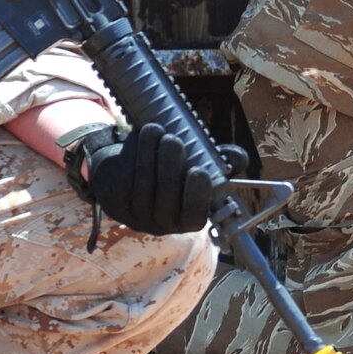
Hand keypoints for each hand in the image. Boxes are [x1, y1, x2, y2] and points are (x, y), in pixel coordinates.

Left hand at [80, 123, 243, 235]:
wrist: (125, 165)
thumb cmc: (169, 166)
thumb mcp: (196, 162)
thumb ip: (220, 161)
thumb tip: (239, 159)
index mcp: (185, 219)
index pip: (194, 218)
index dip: (197, 198)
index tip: (199, 171)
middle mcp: (161, 223)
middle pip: (165, 203)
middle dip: (169, 169)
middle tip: (173, 140)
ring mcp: (135, 215)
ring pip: (143, 189)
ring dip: (148, 155)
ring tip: (154, 130)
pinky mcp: (113, 201)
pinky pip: (123, 181)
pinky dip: (131, 156)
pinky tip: (138, 138)